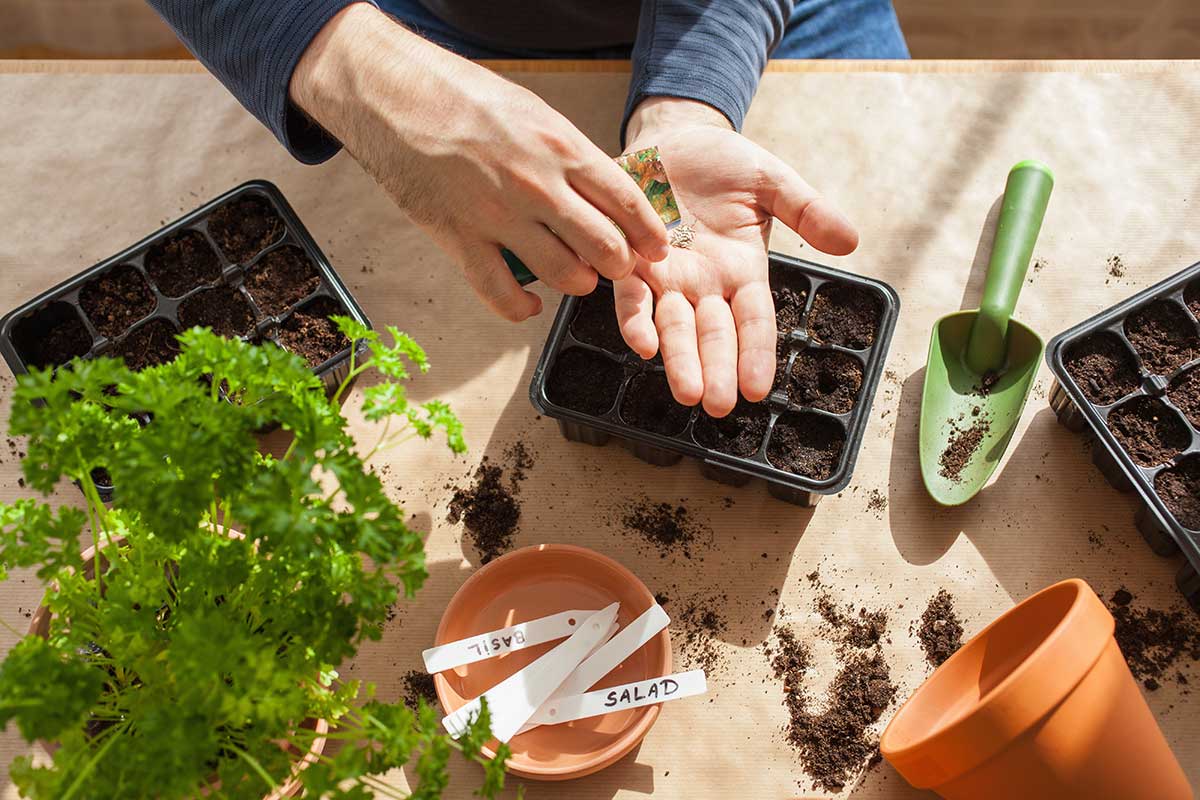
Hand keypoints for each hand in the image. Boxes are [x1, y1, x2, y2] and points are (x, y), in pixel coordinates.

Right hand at [290, 3, 669, 320]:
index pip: (626, 202)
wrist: (394, 96)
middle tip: (617, 266)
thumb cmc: (464, 98)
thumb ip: (570, 156)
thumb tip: (605, 192)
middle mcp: (536, 185)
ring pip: (563, 275)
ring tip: (576, 276)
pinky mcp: (460, 239)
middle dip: (619, 265)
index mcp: (560, 147)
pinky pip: (501, 295)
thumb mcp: (534, 114)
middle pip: (604, 247)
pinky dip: (522, 308)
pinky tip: (529, 303)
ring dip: (578, 283)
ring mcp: (498, 216)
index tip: (657, 249)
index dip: (649, 234)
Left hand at [618, 98, 858, 416]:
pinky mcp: (631, 260)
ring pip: (674, 326)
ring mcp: (667, 277)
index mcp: (743, 272)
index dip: (755, 353)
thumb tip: (851, 240)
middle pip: (713, 335)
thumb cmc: (725, 164)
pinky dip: (635, 320)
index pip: (753, 322)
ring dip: (678, 360)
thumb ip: (807, 210)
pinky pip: (632, 296)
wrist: (673, 136)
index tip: (757, 388)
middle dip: (715, 370)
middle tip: (718, 406)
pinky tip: (642, 344)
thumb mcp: (772, 182)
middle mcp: (704, 284)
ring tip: (687, 391)